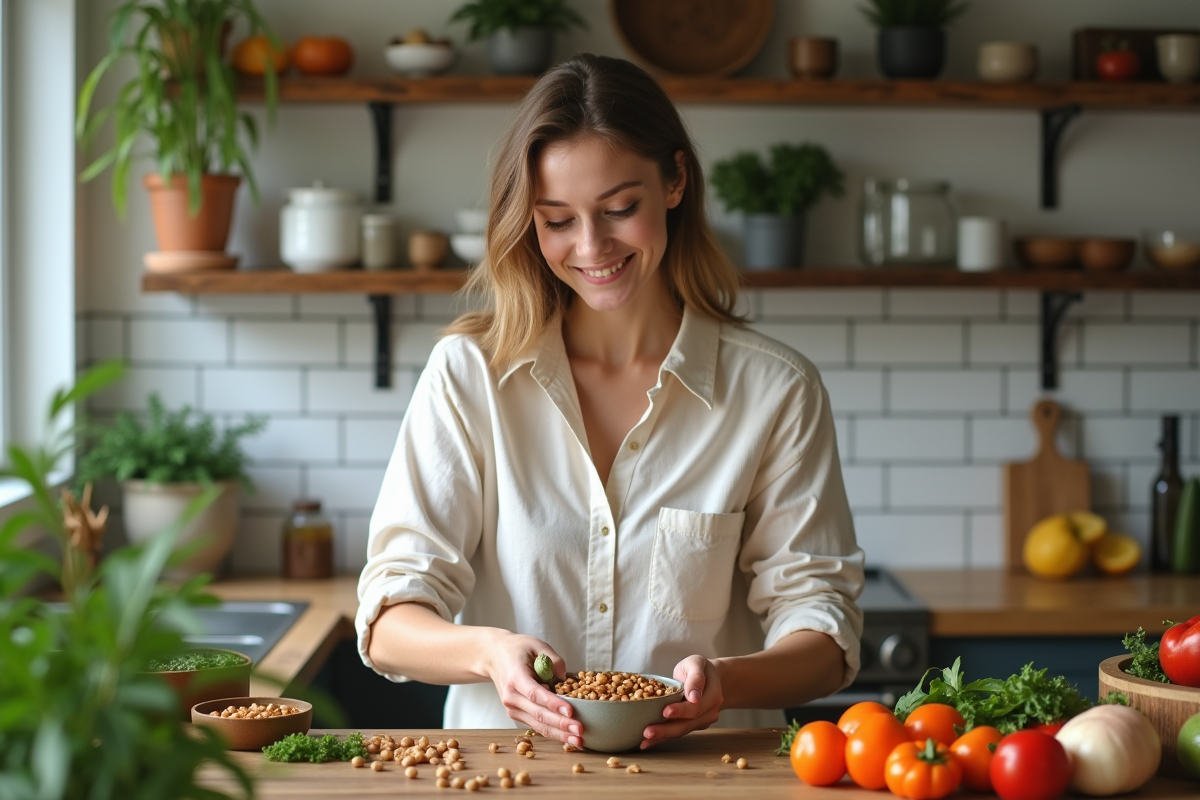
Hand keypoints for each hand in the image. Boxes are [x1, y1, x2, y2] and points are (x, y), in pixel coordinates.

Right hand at [484, 633, 581, 747]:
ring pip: (538, 724)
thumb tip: (565, 678)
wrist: (494, 657)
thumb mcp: (536, 645)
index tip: (571, 711)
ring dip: (559, 734)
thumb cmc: (517, 649)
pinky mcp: (516, 714)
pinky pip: (536, 725)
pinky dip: (552, 731)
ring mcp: (512, 708)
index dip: (553, 703)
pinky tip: (567, 737)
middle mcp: (511, 696)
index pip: (535, 693)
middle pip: (538, 713)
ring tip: (578, 741)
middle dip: (561, 724)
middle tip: (580, 731)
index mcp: (516, 676)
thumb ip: (553, 659)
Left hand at [640, 655, 722, 748]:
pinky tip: (648, 743)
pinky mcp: (692, 726)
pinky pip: (677, 732)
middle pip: (688, 724)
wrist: (711, 679)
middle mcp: (709, 712)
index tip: (665, 712)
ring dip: (663, 737)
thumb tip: (693, 697)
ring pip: (682, 731)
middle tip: (648, 732)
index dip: (681, 711)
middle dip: (667, 730)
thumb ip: (695, 677)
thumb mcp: (696, 663)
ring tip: (644, 741)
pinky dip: (663, 738)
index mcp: (713, 695)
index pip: (696, 707)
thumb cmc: (698, 668)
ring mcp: (702, 721)